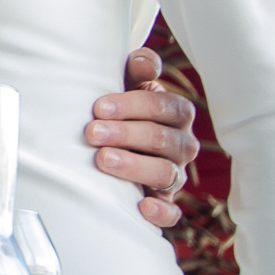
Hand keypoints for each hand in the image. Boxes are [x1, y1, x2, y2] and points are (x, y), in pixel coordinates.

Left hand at [87, 47, 200, 228]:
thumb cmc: (119, 107)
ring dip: (134, 167)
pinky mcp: (165, 201)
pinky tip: (141, 206)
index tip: (99, 107)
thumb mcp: (127, 84)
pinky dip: (160, 212)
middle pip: (162, 140)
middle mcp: (181, 144)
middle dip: (127, 134)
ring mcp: (175, 174)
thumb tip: (144, 62)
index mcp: (176, 113)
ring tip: (102, 160)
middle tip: (92, 132)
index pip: (164, 108)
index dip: (133, 106)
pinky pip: (172, 211)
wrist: (114, 139)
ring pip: (165, 173)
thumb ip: (137, 70)